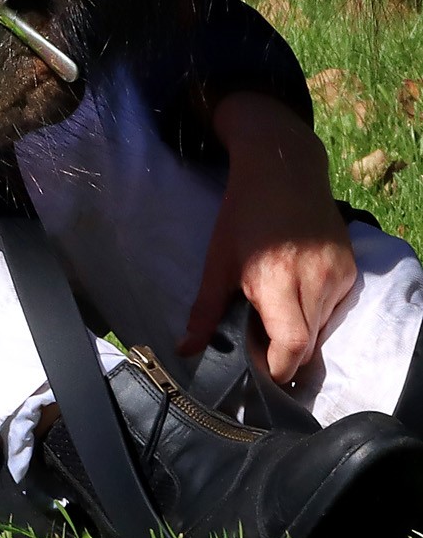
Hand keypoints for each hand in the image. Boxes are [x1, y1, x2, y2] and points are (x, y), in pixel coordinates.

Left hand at [178, 91, 356, 382]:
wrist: (283, 169)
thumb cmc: (242, 213)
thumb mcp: (217, 259)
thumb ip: (205, 309)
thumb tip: (186, 349)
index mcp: (276, 280)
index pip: (292, 347)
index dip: (277, 367)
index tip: (259, 369)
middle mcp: (313, 281)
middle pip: (308, 344)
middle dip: (285, 354)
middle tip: (261, 344)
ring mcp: (337, 275)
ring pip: (323, 327)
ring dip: (301, 331)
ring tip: (275, 312)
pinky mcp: (350, 269)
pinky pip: (334, 307)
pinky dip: (315, 311)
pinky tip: (295, 291)